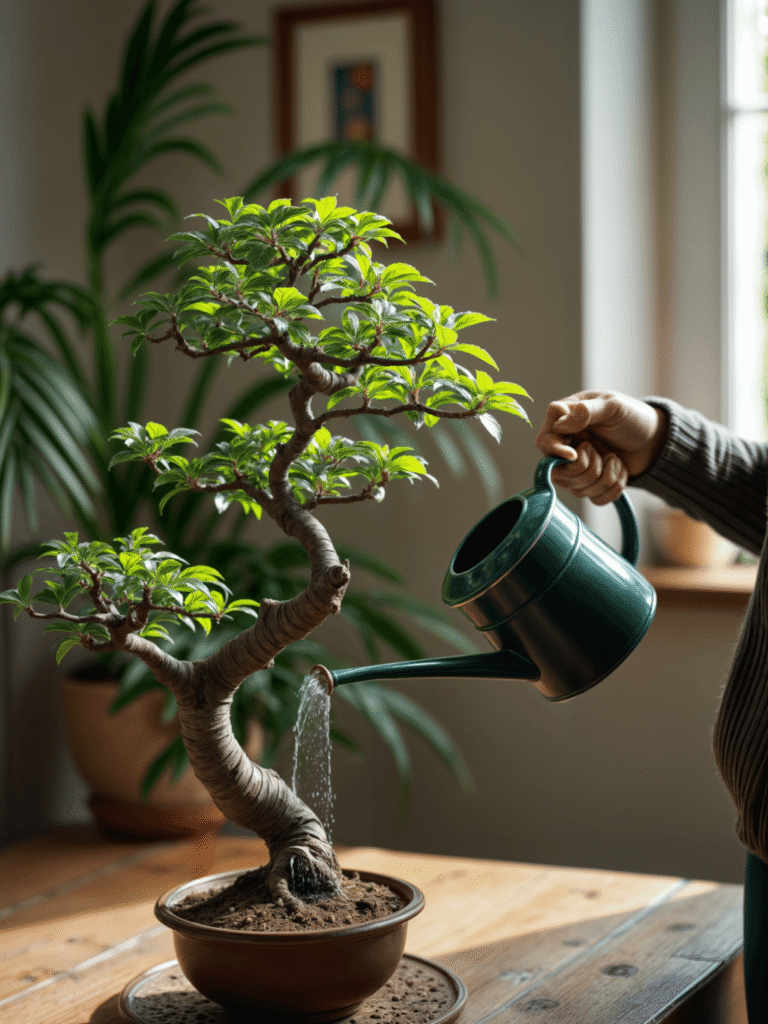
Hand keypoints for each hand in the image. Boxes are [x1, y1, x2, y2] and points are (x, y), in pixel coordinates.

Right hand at [534, 391, 667, 503]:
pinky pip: (595, 499)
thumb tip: (560, 425)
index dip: (555, 452)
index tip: (574, 454)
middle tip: (601, 451)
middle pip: (559, 474)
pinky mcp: (592, 485)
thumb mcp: (612, 405)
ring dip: (605, 476)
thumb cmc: (632, 416)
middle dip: (588, 467)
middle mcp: (566, 448)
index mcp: (565, 423)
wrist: (655, 439)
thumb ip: (586, 412)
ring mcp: (577, 469)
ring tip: (614, 458)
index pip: (544, 442)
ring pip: (577, 490)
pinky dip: (614, 487)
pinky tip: (619, 470)